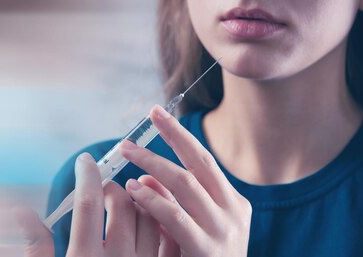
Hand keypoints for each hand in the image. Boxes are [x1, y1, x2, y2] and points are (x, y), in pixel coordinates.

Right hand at [15, 153, 161, 256]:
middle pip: (121, 205)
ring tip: (124, 202)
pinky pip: (167, 239)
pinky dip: (158, 221)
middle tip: (102, 187)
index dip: (87, 175)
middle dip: (110, 187)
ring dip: (137, 202)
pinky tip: (146, 218)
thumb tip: (20, 212)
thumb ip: (36, 246)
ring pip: (149, 217)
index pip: (87, 203)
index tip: (86, 161)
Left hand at [120, 105, 251, 256]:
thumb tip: (144, 179)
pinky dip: (153, 200)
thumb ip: (173, 202)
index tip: (158, 114)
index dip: (179, 136)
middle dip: (172, 136)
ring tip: (128, 153)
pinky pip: (176, 217)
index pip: (203, 161)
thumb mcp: (191, 229)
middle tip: (148, 116)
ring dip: (153, 164)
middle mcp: (234, 213)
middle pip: (199, 163)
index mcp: (233, 204)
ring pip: (186, 184)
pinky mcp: (207, 251)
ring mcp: (224, 232)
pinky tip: (133, 191)